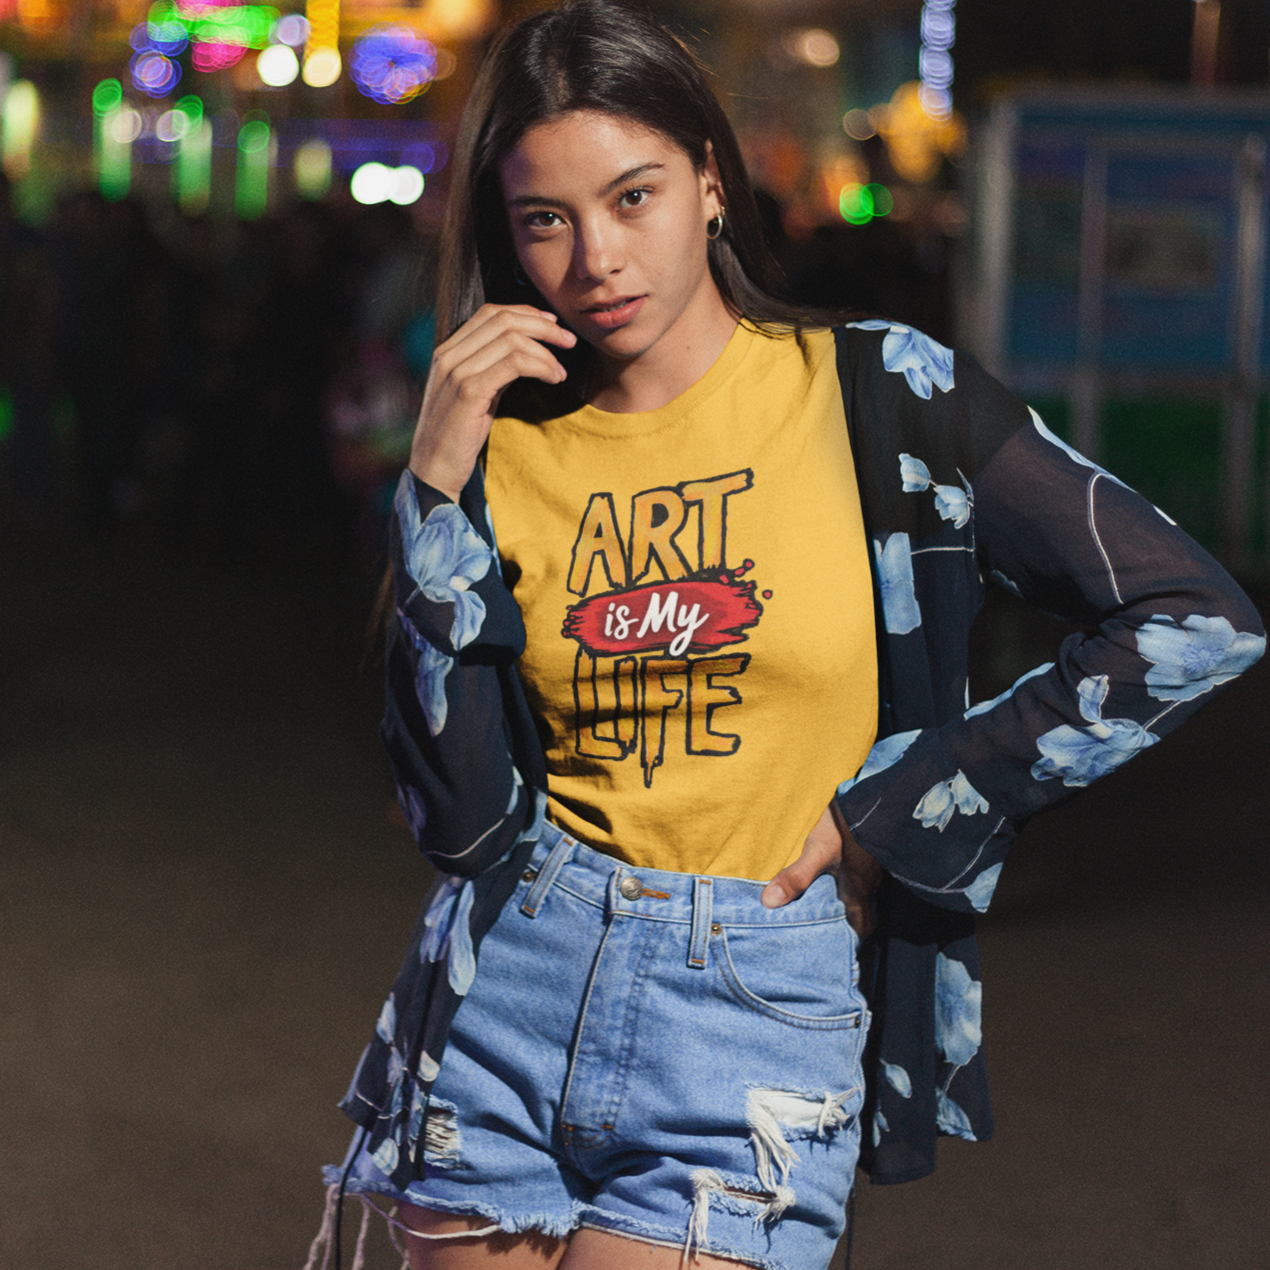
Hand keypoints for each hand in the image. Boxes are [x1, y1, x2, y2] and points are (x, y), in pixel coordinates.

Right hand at [410, 303, 576, 499]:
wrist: (434, 470)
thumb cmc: (458, 436)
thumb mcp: (476, 393)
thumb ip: (493, 368)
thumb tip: (525, 352)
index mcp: (448, 351)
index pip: (491, 312)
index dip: (526, 313)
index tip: (552, 325)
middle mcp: (449, 355)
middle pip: (504, 320)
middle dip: (544, 327)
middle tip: (568, 341)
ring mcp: (457, 372)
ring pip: (511, 340)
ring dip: (545, 352)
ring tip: (561, 372)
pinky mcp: (469, 392)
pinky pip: (513, 364)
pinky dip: (540, 366)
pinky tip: (553, 379)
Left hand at [761, 803, 883, 937]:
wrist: (874, 796)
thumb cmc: (847, 825)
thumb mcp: (817, 850)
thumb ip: (796, 877)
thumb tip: (769, 904)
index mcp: (856, 890)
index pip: (861, 928)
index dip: (851, 940)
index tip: (837, 948)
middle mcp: (867, 883)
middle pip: (859, 911)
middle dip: (844, 921)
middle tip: (823, 926)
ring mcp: (871, 865)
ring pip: (859, 891)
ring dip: (843, 898)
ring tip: (819, 900)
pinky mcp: (870, 848)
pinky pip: (860, 872)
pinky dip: (846, 877)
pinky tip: (832, 869)